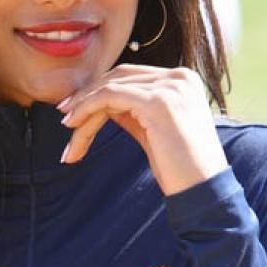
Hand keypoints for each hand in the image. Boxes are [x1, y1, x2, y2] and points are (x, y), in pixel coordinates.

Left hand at [57, 64, 228, 196]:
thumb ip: (133, 110)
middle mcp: (179, 76)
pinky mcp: (157, 101)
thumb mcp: (154, 130)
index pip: (131, 76)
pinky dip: (87, 110)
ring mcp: (170, 87)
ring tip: (66, 127)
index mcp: (183, 79)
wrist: (203, 190)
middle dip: (88, 95)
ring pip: (110, 88)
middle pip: (119, 78)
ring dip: (83, 108)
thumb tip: (101, 103)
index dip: (101, 89)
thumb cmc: (180, 168)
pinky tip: (74, 127)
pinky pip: (109, 97)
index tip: (76, 108)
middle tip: (64, 114)